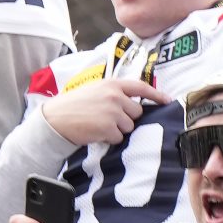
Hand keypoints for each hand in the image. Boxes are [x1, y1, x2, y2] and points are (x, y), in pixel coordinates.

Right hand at [41, 79, 171, 146]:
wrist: (55, 118)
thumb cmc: (73, 105)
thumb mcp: (94, 90)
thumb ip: (114, 92)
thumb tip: (133, 103)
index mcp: (112, 84)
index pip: (141, 87)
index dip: (156, 95)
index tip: (166, 101)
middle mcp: (115, 96)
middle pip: (136, 112)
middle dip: (126, 118)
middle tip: (107, 118)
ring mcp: (113, 112)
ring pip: (128, 126)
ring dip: (117, 129)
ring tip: (98, 125)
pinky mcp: (108, 127)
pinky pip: (118, 137)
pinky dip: (109, 138)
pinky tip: (95, 132)